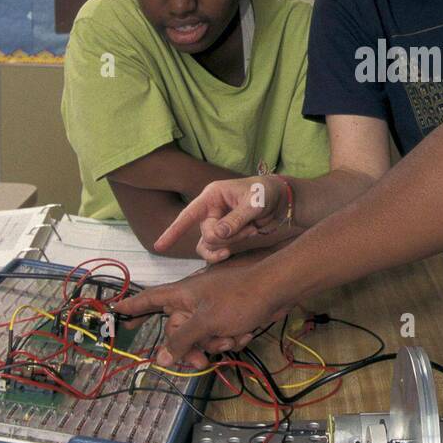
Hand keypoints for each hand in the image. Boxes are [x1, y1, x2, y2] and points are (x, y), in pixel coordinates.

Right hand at [115, 255, 286, 367]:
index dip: (133, 306)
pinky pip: (221, 335)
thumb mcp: (205, 321)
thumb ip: (181, 340)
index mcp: (182, 295)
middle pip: (178, 330)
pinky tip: (245, 332)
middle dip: (191, 347)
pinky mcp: (230, 317)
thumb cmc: (238, 298)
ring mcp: (212, 309)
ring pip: (202, 337)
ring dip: (217, 343)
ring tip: (231, 337)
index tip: (116, 311)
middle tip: (200, 362)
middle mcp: (194, 301)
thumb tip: (159, 358)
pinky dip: (232, 337)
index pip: (150, 300)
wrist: (278, 290)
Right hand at [153, 175, 289, 262]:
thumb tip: (216, 236)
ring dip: (231, 242)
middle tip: (249, 228)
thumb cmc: (267, 193)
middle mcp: (210, 210)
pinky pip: (219, 249)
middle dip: (227, 236)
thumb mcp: (254, 204)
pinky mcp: (226, 235)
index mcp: (212, 196)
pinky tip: (244, 240)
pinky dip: (231, 248)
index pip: (188, 215)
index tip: (159, 246)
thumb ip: (235, 220)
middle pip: (205, 235)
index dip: (173, 231)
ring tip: (251, 231)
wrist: (283, 200)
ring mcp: (217, 223)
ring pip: (211, 245)